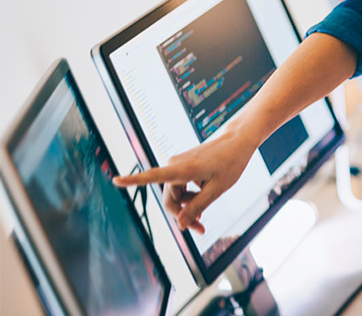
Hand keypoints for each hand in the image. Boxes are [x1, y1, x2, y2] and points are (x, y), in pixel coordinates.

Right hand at [112, 130, 254, 233]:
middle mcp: (175, 165)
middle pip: (169, 198)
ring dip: (188, 206)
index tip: (115, 180)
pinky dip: (190, 196)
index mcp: (183, 169)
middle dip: (182, 215)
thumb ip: (197, 207)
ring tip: (205, 214)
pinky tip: (203, 198)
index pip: (153, 176)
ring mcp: (178, 164)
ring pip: (175, 194)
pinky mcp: (183, 165)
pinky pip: (180, 186)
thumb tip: (180, 225)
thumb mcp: (217, 189)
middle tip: (201, 229)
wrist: (237, 141)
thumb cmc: (230, 162)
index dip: (134, 180)